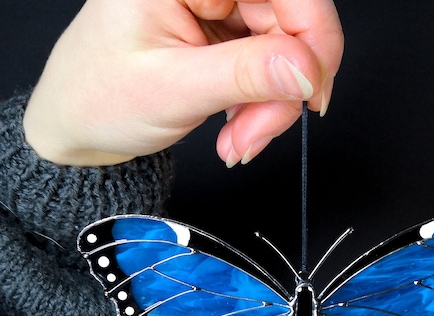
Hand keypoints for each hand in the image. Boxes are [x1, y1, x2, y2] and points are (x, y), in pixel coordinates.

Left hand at [22, 0, 342, 166]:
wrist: (79, 123)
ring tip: (238, 142)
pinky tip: (237, 128)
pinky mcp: (224, 32)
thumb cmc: (99, 98)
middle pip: (287, 23)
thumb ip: (244, 75)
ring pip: (284, 52)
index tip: (313, 92)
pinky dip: (262, 106)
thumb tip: (306, 69)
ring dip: (271, 108)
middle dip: (281, 92)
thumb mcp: (173, 90)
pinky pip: (269, 67)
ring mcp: (217, 4)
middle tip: (255, 136)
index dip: (312, 37)